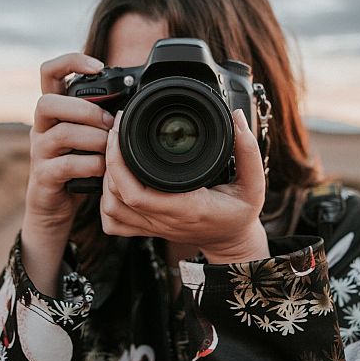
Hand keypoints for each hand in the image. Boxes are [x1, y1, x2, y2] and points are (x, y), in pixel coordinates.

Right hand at [22, 53, 112, 295]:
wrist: (56, 207)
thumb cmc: (80, 166)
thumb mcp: (91, 136)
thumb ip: (102, 117)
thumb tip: (136, 98)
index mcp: (54, 111)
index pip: (49, 72)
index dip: (71, 61)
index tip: (98, 66)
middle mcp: (41, 127)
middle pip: (47, 102)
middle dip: (83, 109)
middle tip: (108, 123)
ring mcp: (39, 152)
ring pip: (59, 133)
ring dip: (92, 138)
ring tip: (110, 148)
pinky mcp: (43, 177)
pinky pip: (65, 165)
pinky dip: (89, 166)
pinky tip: (103, 170)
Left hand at [100, 109, 269, 263]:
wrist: (232, 242)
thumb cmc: (239, 214)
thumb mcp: (254, 185)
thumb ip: (249, 152)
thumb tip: (238, 118)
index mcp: (186, 207)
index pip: (136, 192)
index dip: (119, 161)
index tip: (122, 130)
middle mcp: (164, 219)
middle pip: (116, 197)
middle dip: (108, 161)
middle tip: (116, 131)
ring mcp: (152, 226)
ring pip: (110, 209)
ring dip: (105, 180)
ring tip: (114, 152)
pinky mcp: (147, 229)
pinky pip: (114, 223)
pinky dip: (106, 203)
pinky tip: (114, 182)